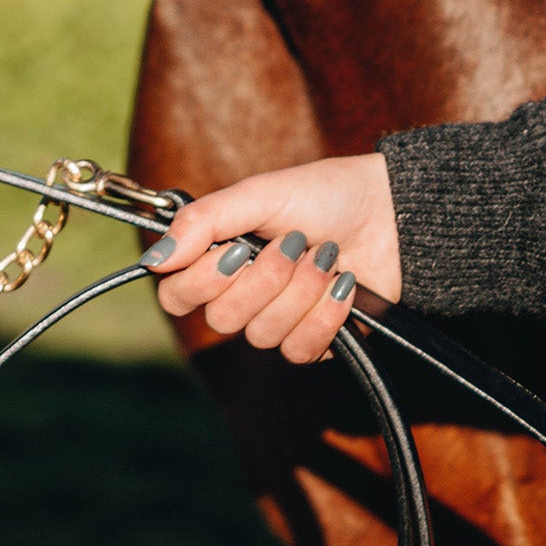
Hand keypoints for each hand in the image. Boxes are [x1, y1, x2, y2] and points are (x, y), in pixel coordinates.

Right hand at [141, 153, 398, 363]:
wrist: (391, 214)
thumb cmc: (324, 194)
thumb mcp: (259, 195)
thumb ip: (204, 222)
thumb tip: (154, 259)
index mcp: (220, 254)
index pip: (175, 293)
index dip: (199, 280)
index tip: (233, 248)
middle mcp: (243, 291)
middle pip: (219, 319)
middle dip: (262, 279)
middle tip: (291, 243)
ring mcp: (278, 319)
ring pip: (261, 335)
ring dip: (300, 291)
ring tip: (325, 256)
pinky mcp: (314, 341)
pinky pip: (299, 351)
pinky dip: (324, 316)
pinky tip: (343, 286)